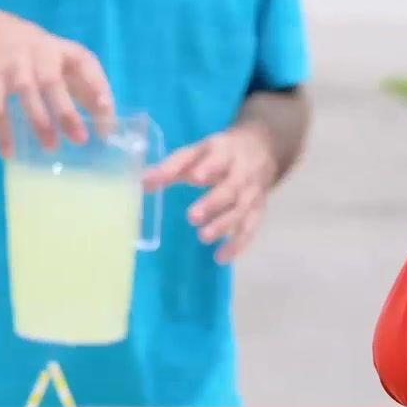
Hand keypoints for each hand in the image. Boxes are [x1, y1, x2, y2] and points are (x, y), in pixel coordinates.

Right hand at [0, 10, 114, 155]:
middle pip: (52, 81)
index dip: (96, 84)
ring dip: (39, 120)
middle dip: (66, 111)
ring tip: (50, 147)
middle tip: (80, 139)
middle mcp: (40, 54)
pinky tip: (8, 152)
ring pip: (26, 92)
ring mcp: (14, 65)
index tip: (105, 108)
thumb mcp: (64, 64)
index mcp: (64, 51)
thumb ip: (86, 90)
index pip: (84, 63)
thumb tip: (106, 128)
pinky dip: (1, 131)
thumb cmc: (40, 58)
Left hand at [142, 124, 279, 263]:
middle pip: (230, 189)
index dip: (207, 168)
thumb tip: (144, 182)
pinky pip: (249, 229)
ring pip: (240, 211)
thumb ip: (172, 167)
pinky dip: (237, 245)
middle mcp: (241, 174)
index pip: (217, 159)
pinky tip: (220, 257)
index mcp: (225, 153)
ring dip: (222, 225)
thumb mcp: (198, 151)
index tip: (194, 177)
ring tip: (202, 237)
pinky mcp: (257, 211)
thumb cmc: (220, 153)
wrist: (263, 149)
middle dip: (213, 203)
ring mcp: (251, 194)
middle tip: (192, 216)